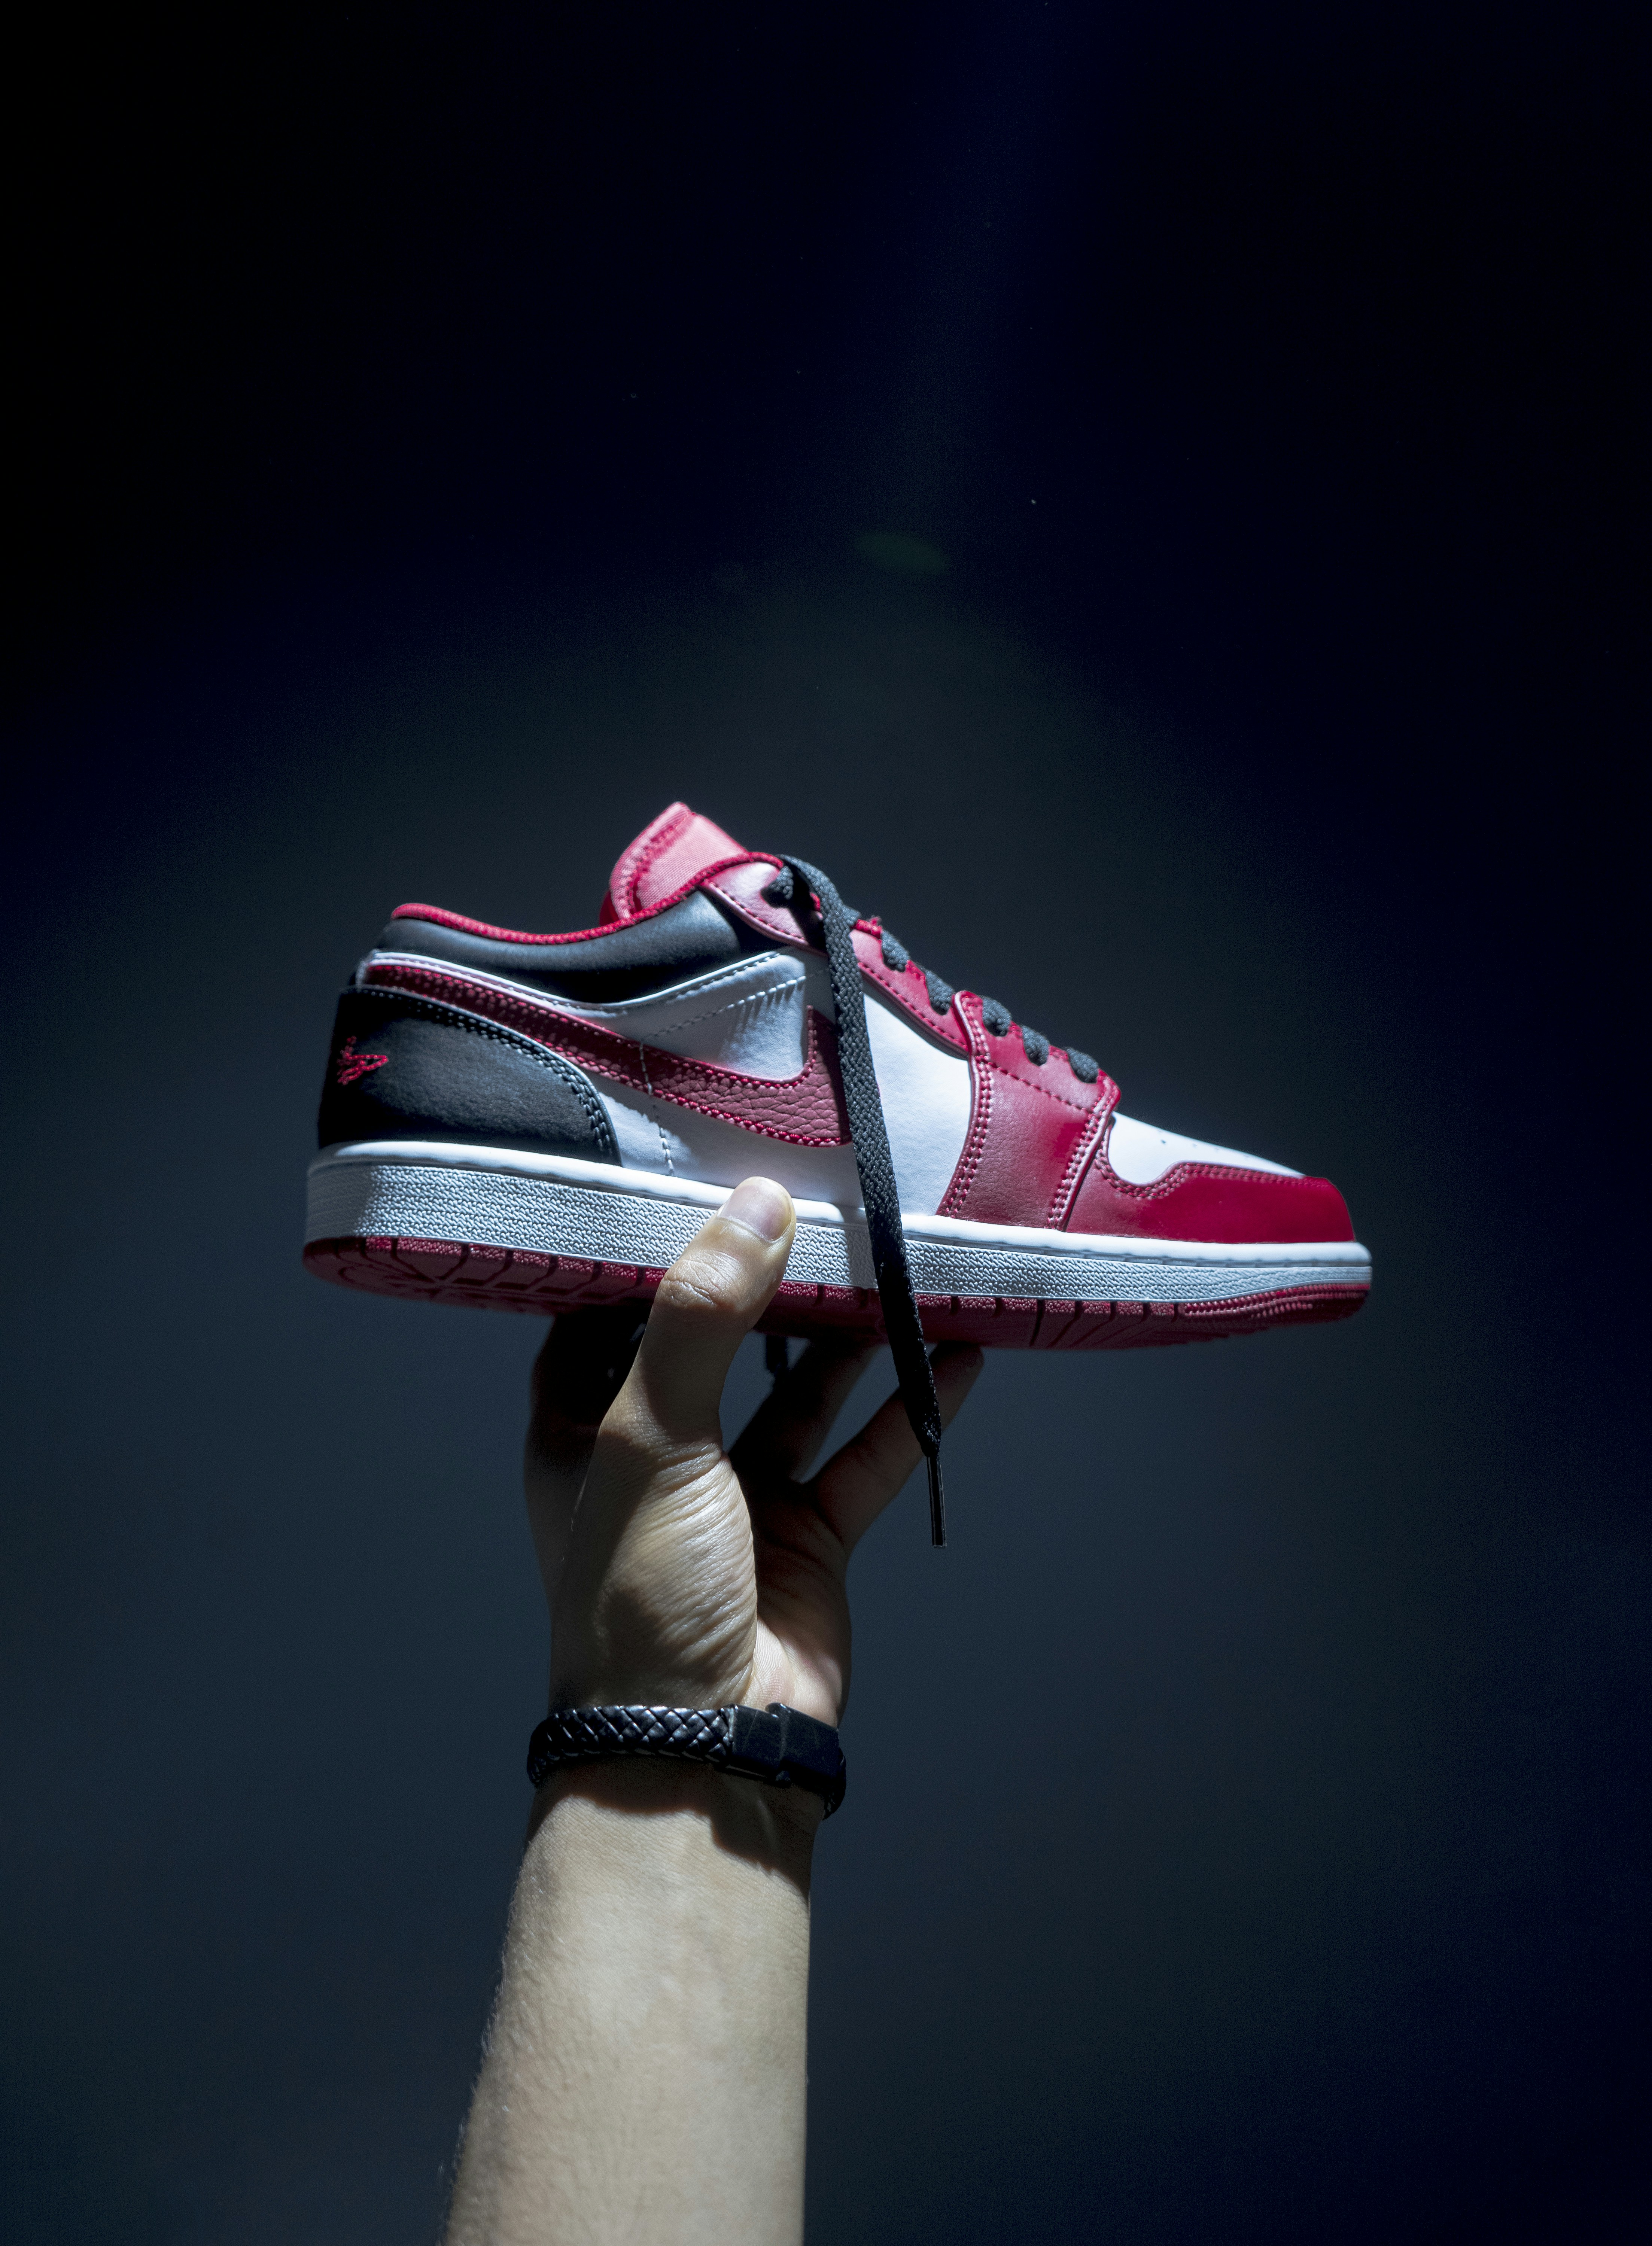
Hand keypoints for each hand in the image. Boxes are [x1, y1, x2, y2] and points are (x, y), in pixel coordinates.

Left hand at [523, 1176, 982, 1730]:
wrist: (701, 1746)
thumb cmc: (640, 1595)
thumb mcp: (649, 1435)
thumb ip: (702, 1315)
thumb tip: (758, 1205)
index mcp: (583, 1428)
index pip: (612, 1309)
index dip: (658, 1245)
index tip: (710, 1174)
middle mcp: (658, 1455)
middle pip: (719, 1342)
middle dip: (770, 1281)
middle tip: (824, 1203)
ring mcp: (738, 1496)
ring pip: (802, 1393)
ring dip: (849, 1339)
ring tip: (898, 1264)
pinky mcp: (809, 1536)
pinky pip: (867, 1455)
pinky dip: (911, 1409)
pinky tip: (958, 1357)